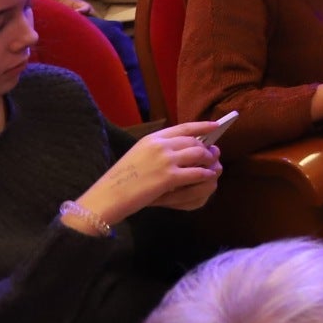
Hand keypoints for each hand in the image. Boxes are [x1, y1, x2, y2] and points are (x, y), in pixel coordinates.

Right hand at [73, 120, 225, 226]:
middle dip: (207, 148)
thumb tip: (183, 149)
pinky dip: (205, 174)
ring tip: (212, 166)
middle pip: (194, 141)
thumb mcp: (138, 155)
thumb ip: (158, 150)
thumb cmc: (121, 180)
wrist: (107, 196)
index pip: (184, 127)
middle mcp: (160, 145)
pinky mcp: (169, 177)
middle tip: (213, 155)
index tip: (216, 126)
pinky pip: (196, 172)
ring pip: (199, 154)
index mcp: (152, 138)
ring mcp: (165, 160)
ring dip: (209, 160)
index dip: (202, 126)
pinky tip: (208, 177)